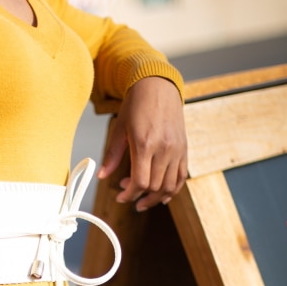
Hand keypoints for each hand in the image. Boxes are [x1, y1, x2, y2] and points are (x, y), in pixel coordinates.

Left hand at [97, 77, 187, 211]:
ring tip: (143, 200)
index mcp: (145, 144)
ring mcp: (176, 150)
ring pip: (170, 186)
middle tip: (127, 192)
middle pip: (154, 187)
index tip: (121, 197)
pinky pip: (181, 177)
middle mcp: (164, 148)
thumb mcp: (119, 129)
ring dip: (156, 198)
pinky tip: (162, 195)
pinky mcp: (184, 149)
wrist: (158, 86)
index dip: (129, 195)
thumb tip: (102, 175)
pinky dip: (172, 190)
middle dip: (139, 196)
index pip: (140, 182)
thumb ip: (112, 156)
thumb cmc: (137, 104)